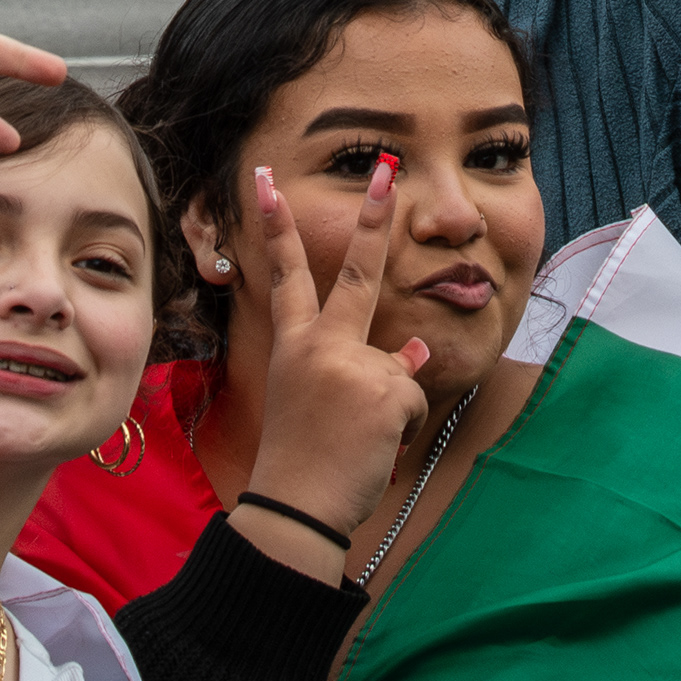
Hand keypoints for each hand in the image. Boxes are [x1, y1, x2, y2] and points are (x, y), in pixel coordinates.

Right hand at [232, 159, 431, 583]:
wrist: (296, 509)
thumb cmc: (303, 460)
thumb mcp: (322, 403)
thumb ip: (365, 369)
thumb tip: (415, 351)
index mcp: (295, 346)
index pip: (286, 275)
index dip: (277, 226)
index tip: (266, 181)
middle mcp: (322, 345)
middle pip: (356, 273)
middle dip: (372, 219)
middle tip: (386, 170)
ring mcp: (353, 364)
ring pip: (400, 369)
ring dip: (389, 407)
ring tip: (355, 440)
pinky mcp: (385, 389)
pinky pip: (413, 398)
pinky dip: (401, 428)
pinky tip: (371, 449)